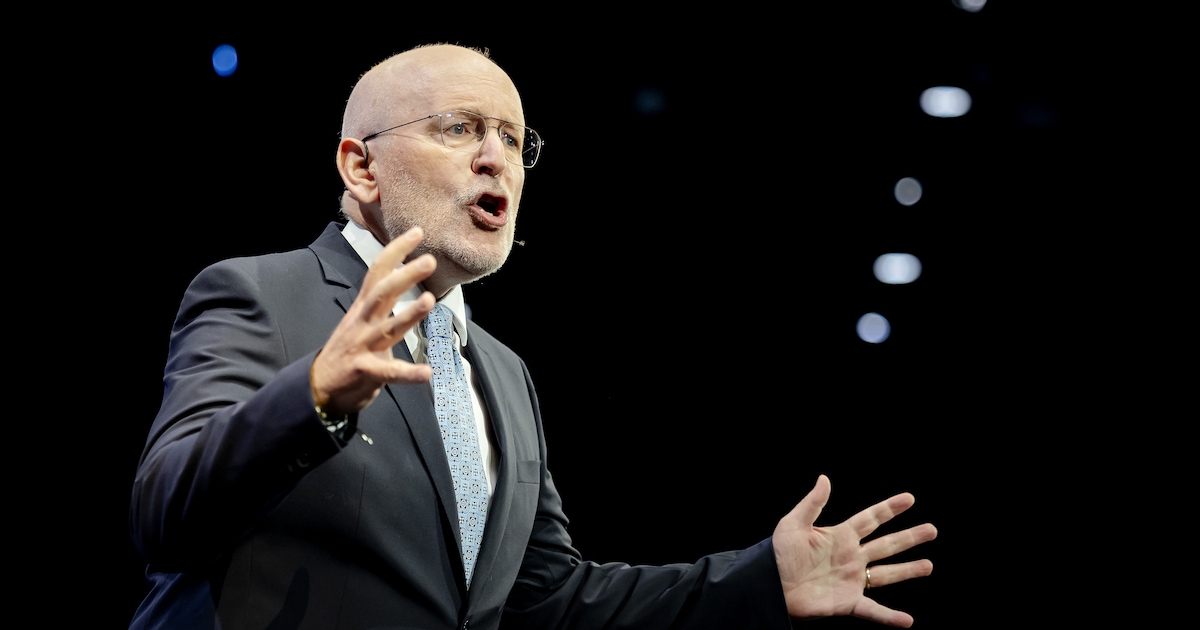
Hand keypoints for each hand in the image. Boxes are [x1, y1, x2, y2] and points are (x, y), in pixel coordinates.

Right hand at [310, 226, 436, 415]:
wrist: (318, 386)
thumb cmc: (347, 351)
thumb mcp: (360, 320)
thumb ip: (380, 303)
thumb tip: (403, 279)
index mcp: (363, 307)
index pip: (378, 272)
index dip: (396, 251)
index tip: (417, 232)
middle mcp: (362, 322)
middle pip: (383, 293)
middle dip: (405, 276)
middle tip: (429, 261)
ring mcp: (362, 346)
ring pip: (388, 328)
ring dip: (409, 315)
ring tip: (429, 301)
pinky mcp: (365, 372)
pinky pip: (389, 372)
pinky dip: (408, 373)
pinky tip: (427, 372)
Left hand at [773, 475, 936, 626]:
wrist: (769, 584)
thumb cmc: (778, 553)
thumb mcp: (793, 524)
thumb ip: (812, 503)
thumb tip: (824, 478)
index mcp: (840, 536)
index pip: (870, 519)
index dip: (889, 508)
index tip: (909, 499)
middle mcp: (851, 556)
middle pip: (887, 545)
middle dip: (909, 537)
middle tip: (932, 530)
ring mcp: (852, 579)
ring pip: (887, 574)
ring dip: (908, 570)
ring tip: (929, 565)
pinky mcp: (847, 602)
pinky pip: (873, 610)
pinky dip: (890, 617)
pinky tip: (908, 621)